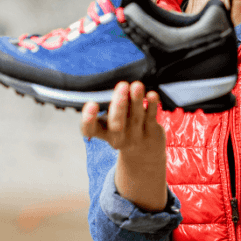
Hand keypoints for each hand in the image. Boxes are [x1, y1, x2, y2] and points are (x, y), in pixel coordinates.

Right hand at [81, 81, 167, 210]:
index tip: (91, 104)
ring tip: (137, 86)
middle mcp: (118, 138)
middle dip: (119, 105)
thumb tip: (120, 86)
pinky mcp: (151, 132)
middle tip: (122, 86)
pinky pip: (151, 117)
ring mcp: (136, 137)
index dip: (88, 119)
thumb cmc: (124, 129)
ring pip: (136, 117)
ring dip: (136, 100)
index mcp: (103, 132)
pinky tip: (152, 95)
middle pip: (116, 124)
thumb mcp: (112, 122)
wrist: (145, 154)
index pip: (90, 129)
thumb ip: (113, 105)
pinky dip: (152, 105)